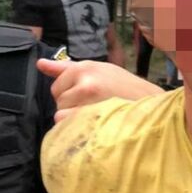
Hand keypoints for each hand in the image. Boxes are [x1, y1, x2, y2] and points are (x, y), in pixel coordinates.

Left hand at [37, 59, 164, 122]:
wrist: (151, 104)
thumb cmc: (124, 87)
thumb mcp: (99, 70)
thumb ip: (66, 68)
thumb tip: (40, 64)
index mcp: (85, 67)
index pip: (56, 86)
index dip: (69, 93)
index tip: (89, 95)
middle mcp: (86, 82)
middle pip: (58, 101)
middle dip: (71, 105)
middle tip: (95, 105)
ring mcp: (89, 102)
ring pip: (61, 115)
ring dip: (74, 118)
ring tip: (95, 114)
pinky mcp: (92, 118)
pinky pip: (68, 126)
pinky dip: (76, 128)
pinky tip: (93, 124)